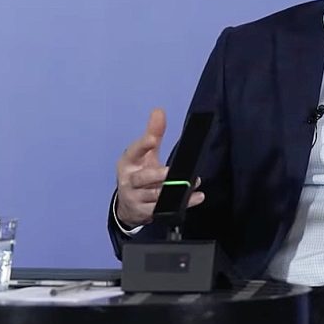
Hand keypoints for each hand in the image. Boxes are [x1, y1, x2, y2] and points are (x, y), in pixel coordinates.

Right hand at [115, 108, 204, 227]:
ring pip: (155, 195)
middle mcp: (129, 180)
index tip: (151, 139)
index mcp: (128, 162)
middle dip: (156, 175)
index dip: (142, 145)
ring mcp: (136, 198)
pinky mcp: (145, 212)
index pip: (134, 151)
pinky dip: (181, 203)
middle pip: (142, 178)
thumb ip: (153, 134)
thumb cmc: (138, 172)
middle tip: (170, 171)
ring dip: (173, 191)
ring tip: (191, 184)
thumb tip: (159, 111)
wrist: (128, 204)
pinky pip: (164, 208)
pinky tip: (195, 197)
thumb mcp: (143, 154)